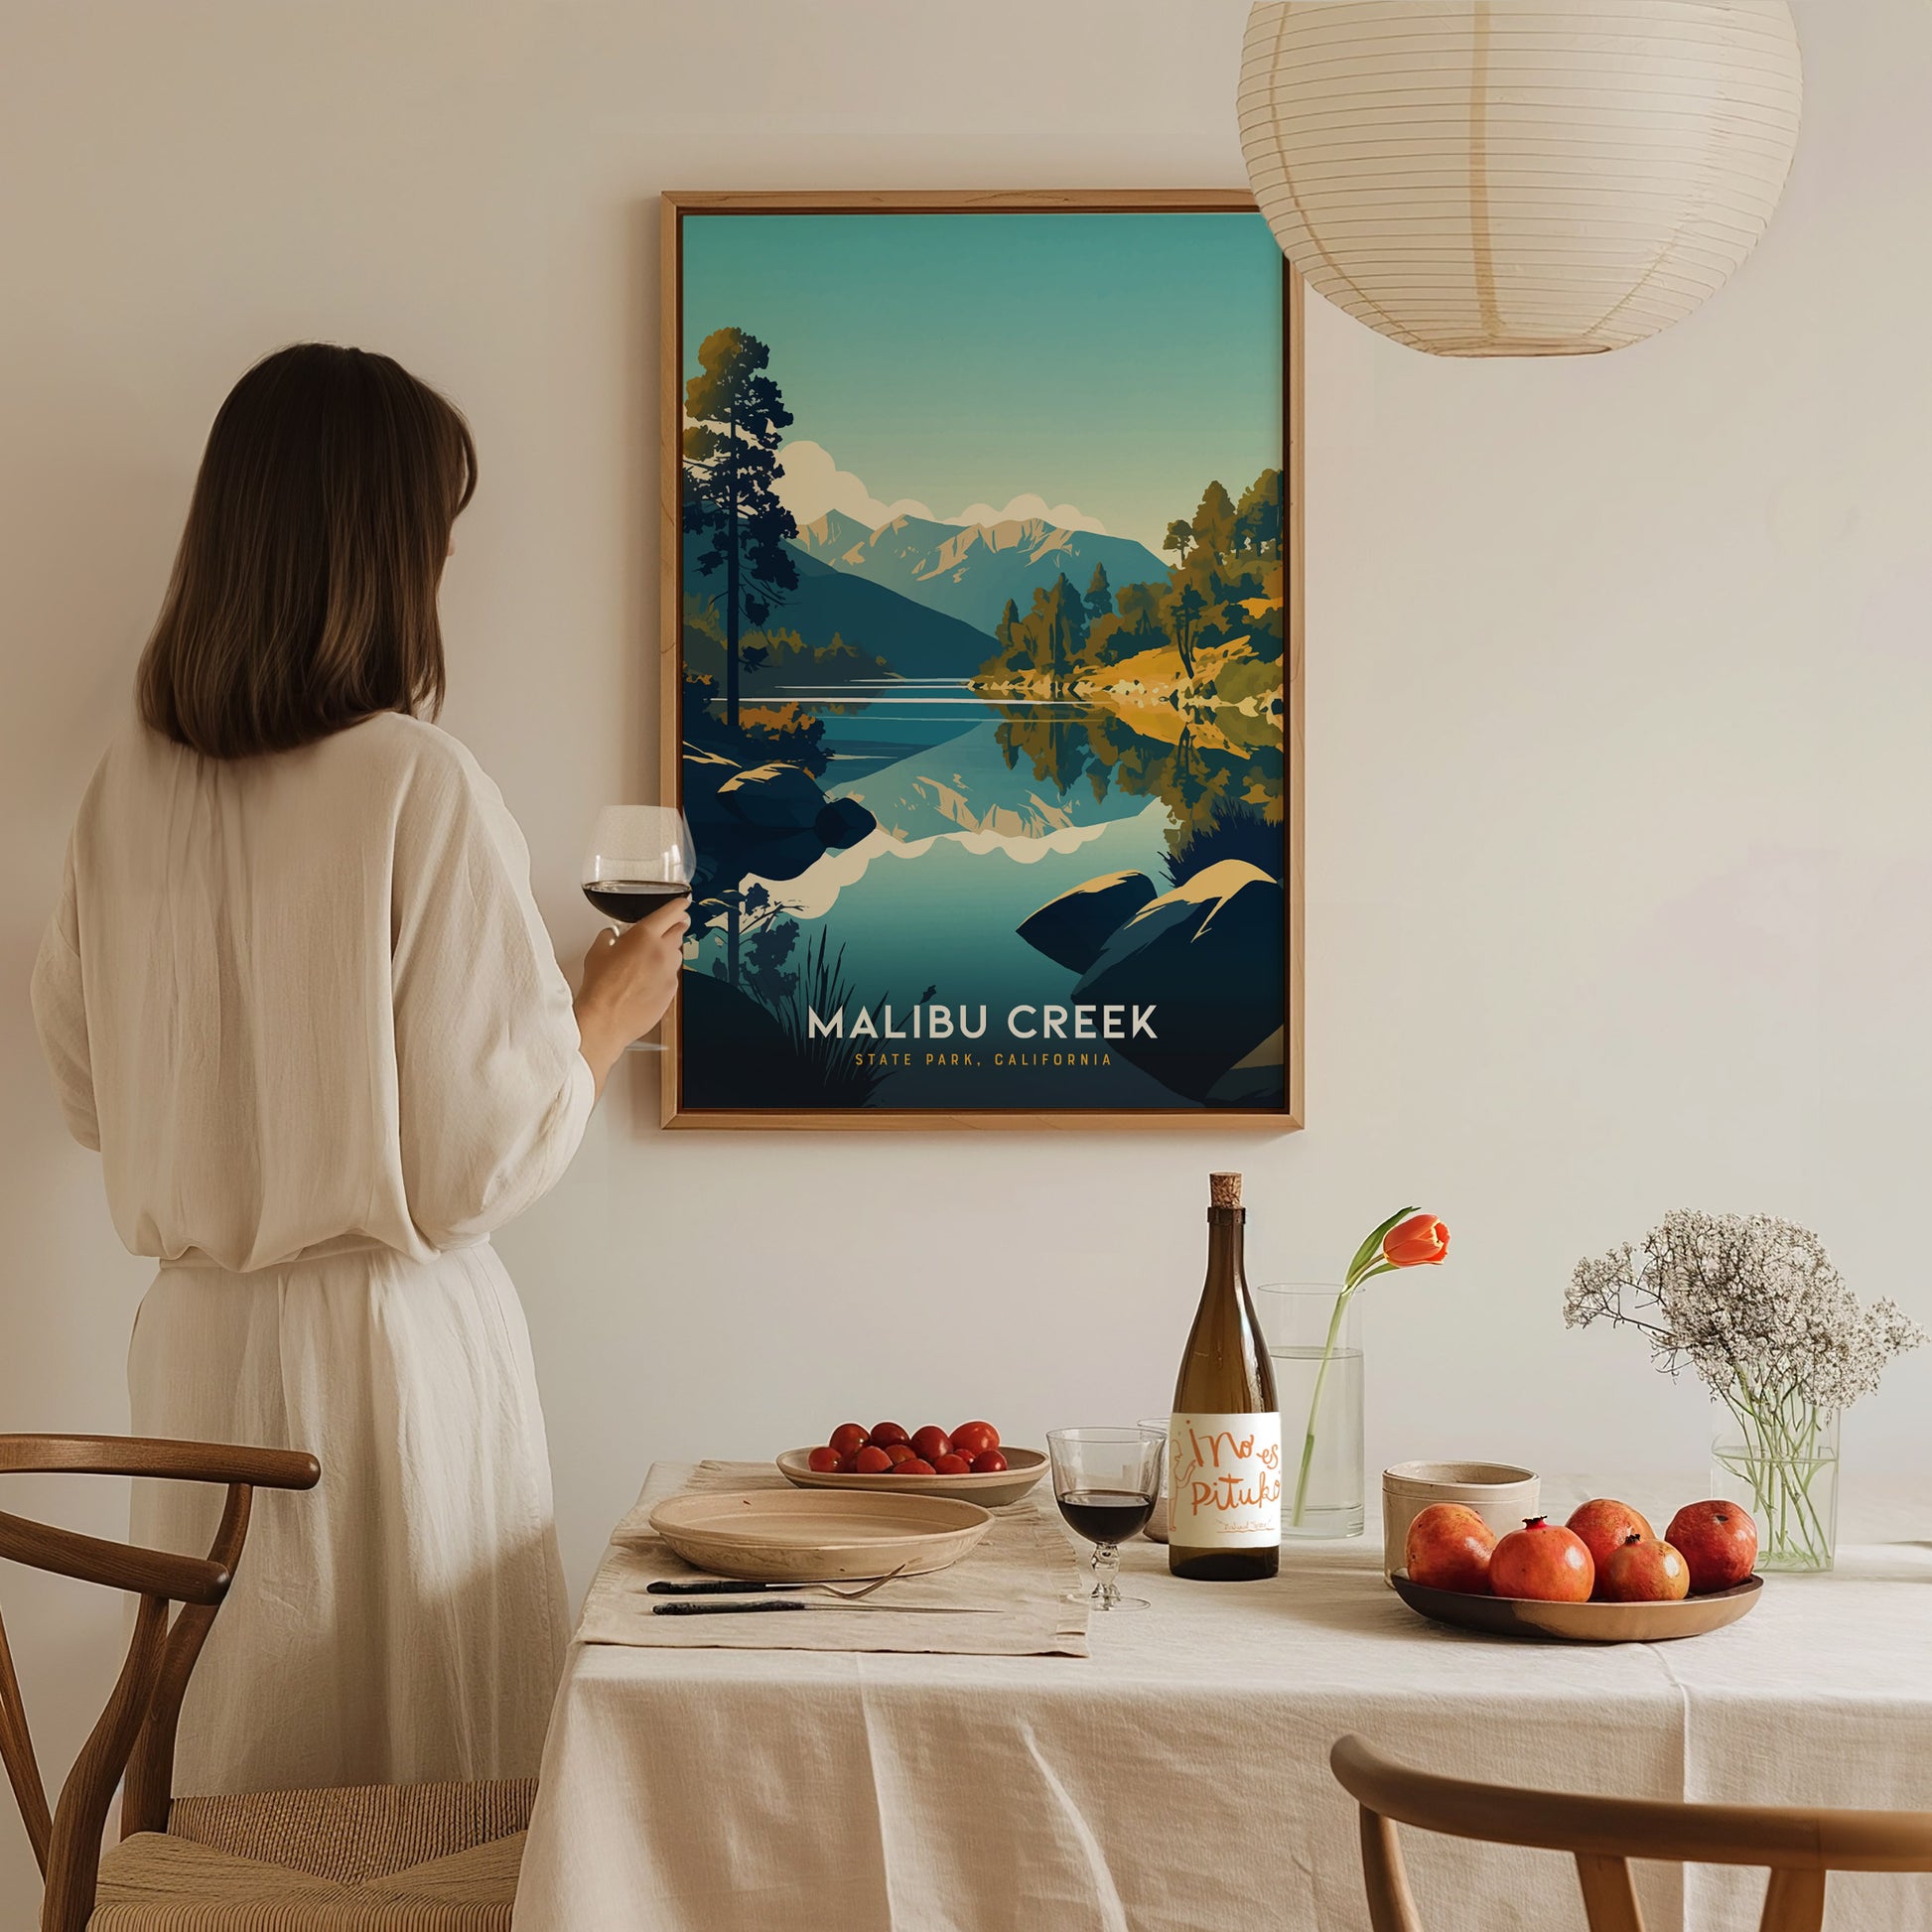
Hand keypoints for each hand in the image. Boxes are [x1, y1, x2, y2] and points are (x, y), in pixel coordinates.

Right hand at [574, 897, 689, 1095]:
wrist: (605, 1019)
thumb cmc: (600, 987)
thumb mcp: (597, 952)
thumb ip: (609, 937)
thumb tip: (612, 935)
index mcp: (644, 935)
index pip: (671, 912)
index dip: (679, 906)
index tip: (683, 904)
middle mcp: (662, 951)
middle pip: (679, 931)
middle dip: (675, 928)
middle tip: (668, 929)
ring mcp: (670, 972)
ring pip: (676, 955)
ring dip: (668, 953)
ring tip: (648, 962)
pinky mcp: (672, 991)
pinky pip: (672, 976)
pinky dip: (664, 975)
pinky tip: (647, 982)